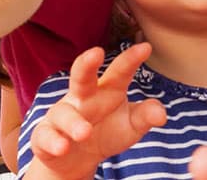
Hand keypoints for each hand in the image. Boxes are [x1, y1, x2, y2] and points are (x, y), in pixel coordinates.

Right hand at [26, 44, 166, 177]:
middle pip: (82, 76)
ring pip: (64, 113)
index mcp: (107, 90)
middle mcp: (82, 97)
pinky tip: (62, 147)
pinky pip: (45, 135)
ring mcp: (62, 115)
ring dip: (74, 122)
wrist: (77, 158)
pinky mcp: (45, 135)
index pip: (119, 72)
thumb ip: (145, 117)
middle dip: (87, 64)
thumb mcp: (131, 126)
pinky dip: (53, 141)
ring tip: (85, 132)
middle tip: (96, 53)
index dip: (130, 60)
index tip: (146, 47)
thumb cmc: (107, 132)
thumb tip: (161, 114)